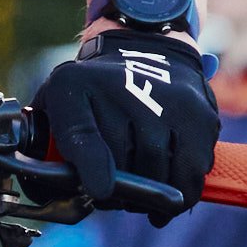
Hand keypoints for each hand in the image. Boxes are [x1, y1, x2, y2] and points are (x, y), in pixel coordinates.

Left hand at [31, 20, 220, 212]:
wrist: (143, 47)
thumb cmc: (93, 92)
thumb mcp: (58, 105)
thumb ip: (45, 144)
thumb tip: (46, 188)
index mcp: (76, 85)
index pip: (82, 134)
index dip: (91, 167)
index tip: (100, 191)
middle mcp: (125, 85)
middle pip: (125, 163)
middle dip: (118, 192)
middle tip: (113, 198)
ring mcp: (169, 99)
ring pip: (160, 171)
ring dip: (150, 196)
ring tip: (139, 197)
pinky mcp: (200, 116)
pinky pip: (193, 170)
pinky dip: (181, 192)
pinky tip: (169, 198)